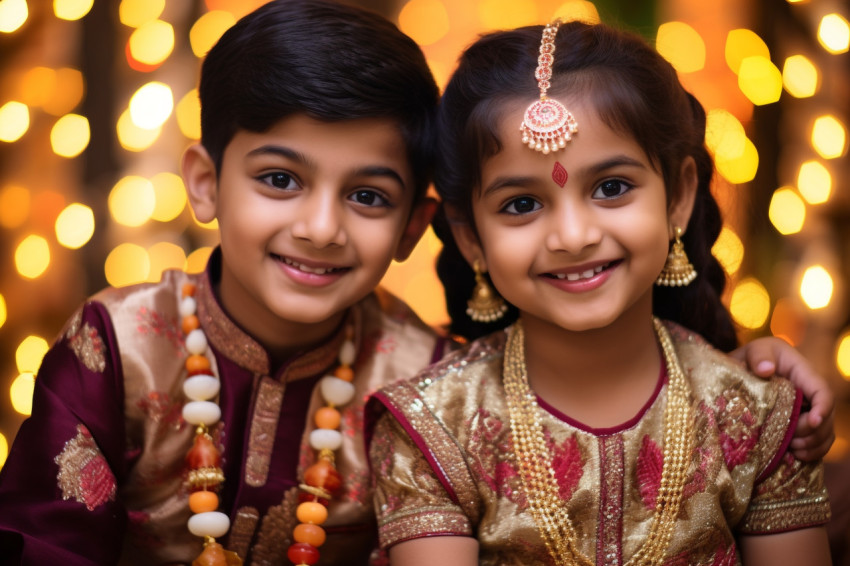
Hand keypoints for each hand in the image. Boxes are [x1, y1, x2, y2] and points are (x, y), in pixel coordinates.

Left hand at [729, 337, 834, 460]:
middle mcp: (811, 393)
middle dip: (813, 432)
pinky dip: (812, 451)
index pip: (822, 391)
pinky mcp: (802, 422)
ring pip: (825, 431)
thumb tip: (766, 370)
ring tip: (794, 450)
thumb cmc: (752, 357)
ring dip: (814, 444)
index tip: (812, 422)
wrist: (746, 367)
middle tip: (793, 441)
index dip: (823, 408)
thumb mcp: (753, 350)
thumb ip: (758, 356)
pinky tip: (797, 456)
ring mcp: (809, 409)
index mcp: (803, 373)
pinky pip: (817, 440)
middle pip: (827, 416)